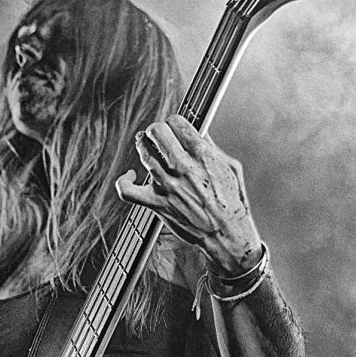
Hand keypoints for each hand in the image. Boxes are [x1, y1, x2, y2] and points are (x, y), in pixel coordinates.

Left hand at [115, 114, 262, 274]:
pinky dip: (124, 181)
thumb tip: (199, 132)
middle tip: (158, 134)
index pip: (177, 122)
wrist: (227, 234)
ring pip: (144, 154)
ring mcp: (168, 186)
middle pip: (157, 132)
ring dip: (142, 145)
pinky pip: (128, 190)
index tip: (174, 126)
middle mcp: (184, 168)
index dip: (174, 122)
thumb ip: (212, 148)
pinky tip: (130, 175)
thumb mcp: (230, 167)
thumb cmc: (232, 202)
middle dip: (156, 130)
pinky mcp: (157, 203)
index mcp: (203, 156)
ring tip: (145, 145)